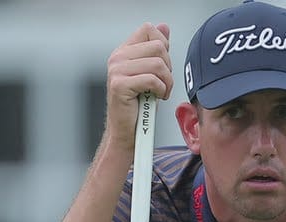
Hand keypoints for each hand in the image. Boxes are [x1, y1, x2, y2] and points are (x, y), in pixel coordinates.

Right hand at [104, 22, 172, 151]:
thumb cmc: (140, 104)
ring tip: (161, 92)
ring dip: (167, 82)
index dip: (163, 45)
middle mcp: (117, 57)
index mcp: (124, 51)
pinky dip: (160, 90)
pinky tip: (156, 98)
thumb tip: (163, 27)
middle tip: (164, 83)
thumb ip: (156, 50)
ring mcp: (116, 70)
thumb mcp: (150, 72)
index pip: (149, 29)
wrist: (127, 131)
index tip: (163, 66)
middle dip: (168, 67)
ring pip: (158, 64)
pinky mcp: (120, 85)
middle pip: (158, 46)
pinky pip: (152, 79)